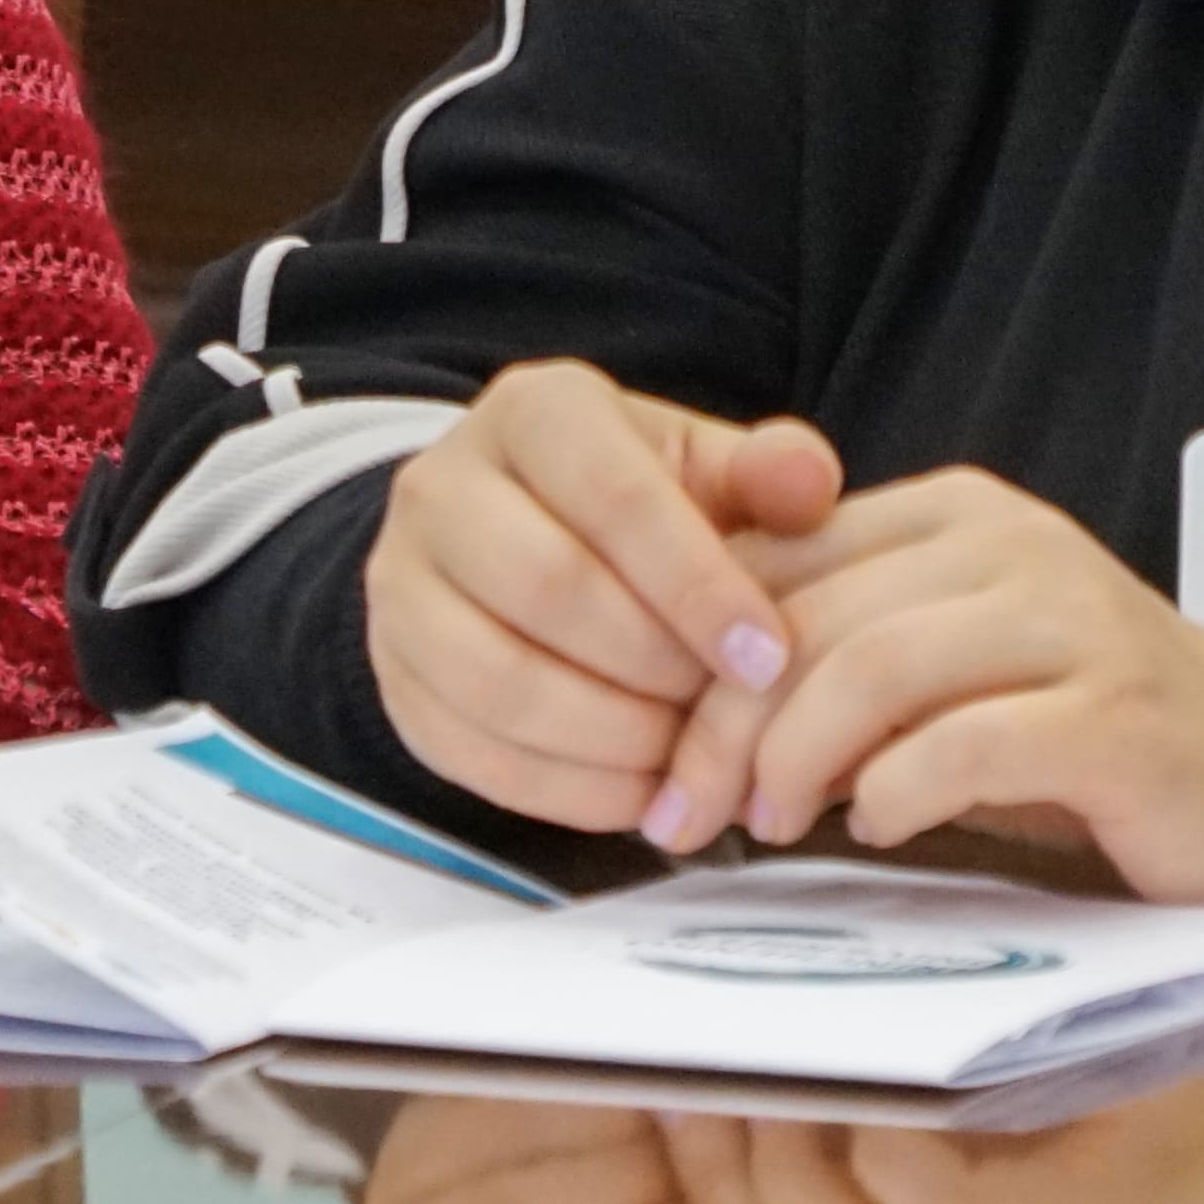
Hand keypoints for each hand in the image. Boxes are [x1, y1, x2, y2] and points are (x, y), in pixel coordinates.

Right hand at [363, 360, 843, 838]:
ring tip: (688, 755)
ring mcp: (400, 586)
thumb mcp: (703, 470)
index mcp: (534, 412)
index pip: (613, 496)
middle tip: (730, 711)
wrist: (525, 537)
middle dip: (655, 665)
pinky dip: (565, 790)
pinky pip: (470, 752)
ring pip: (497, 679)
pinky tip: (640, 791)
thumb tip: (810, 480)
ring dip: (611, 737)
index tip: (768, 657)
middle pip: (547, 587)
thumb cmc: (638, 507)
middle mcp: (441, 486)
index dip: (697, 585)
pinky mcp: (393, 678)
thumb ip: (765, 477)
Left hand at [663, 465, 1203, 908]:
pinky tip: (877, 825)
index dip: (697, 658)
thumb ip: (846, 658)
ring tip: (772, 823)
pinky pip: (974, 742)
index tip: (657, 757)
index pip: (784, 563)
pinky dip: (901, 787)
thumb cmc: (1078, 731)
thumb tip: (692, 710)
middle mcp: (1011, 549)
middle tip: (686, 814)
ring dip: (799, 756)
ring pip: (881, 666)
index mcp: (955, 519)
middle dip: (727, 725)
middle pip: (816, 618)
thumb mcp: (948, 672)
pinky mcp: (1117, 719)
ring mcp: (1072, 626)